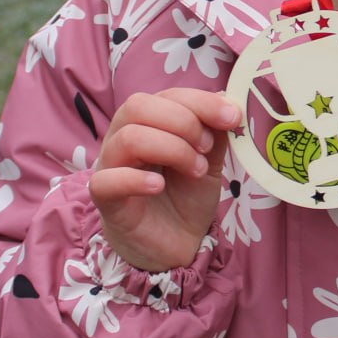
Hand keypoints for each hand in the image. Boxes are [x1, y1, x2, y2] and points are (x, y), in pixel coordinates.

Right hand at [90, 89, 239, 271]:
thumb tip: (228, 99)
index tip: (232, 118)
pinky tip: (159, 186)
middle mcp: (123, 136)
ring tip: (196, 169)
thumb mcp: (211, 160)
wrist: (175, 243)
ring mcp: (110, 166)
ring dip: (171, 149)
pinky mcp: (105, 199)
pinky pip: (107, 180)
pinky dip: (136, 179)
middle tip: (207, 148)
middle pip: (138, 106)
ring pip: (128, 138)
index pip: (168, 94)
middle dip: (183, 122)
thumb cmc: (186, 196)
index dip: (202, 102)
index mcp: (149, 121)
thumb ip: (216, 132)